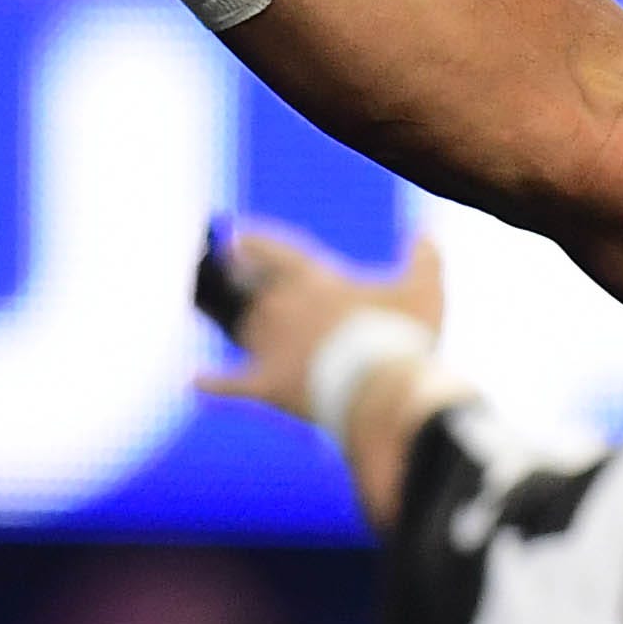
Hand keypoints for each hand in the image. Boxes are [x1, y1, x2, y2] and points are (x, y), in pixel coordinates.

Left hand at [198, 220, 445, 423]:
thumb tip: (428, 233)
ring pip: (245, 330)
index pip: (275, 251)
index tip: (236, 235)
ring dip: (243, 327)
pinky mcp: (267, 385)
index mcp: (315, 279)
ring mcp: (271, 347)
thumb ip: (425, 259)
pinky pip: (231, 382)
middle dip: (245, 284)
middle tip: (232, 275)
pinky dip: (213, 383)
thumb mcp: (425, 291)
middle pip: (254, 291)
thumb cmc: (402, 336)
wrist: (380, 390)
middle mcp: (282, 307)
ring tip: (239, 325)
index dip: (255, 242)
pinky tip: (195, 381)